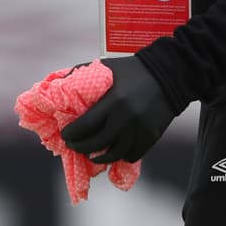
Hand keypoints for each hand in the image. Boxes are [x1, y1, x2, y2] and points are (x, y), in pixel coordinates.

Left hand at [59, 56, 175, 163]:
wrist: (168, 75)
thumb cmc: (132, 70)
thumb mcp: (105, 67)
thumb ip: (81, 73)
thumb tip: (58, 85)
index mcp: (114, 100)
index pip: (86, 125)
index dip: (72, 134)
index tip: (65, 135)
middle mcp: (127, 117)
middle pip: (98, 143)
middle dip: (81, 147)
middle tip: (73, 146)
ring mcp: (140, 129)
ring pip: (116, 154)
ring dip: (100, 158)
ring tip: (91, 155)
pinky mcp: (151, 136)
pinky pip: (132, 155)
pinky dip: (120, 156)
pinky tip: (112, 152)